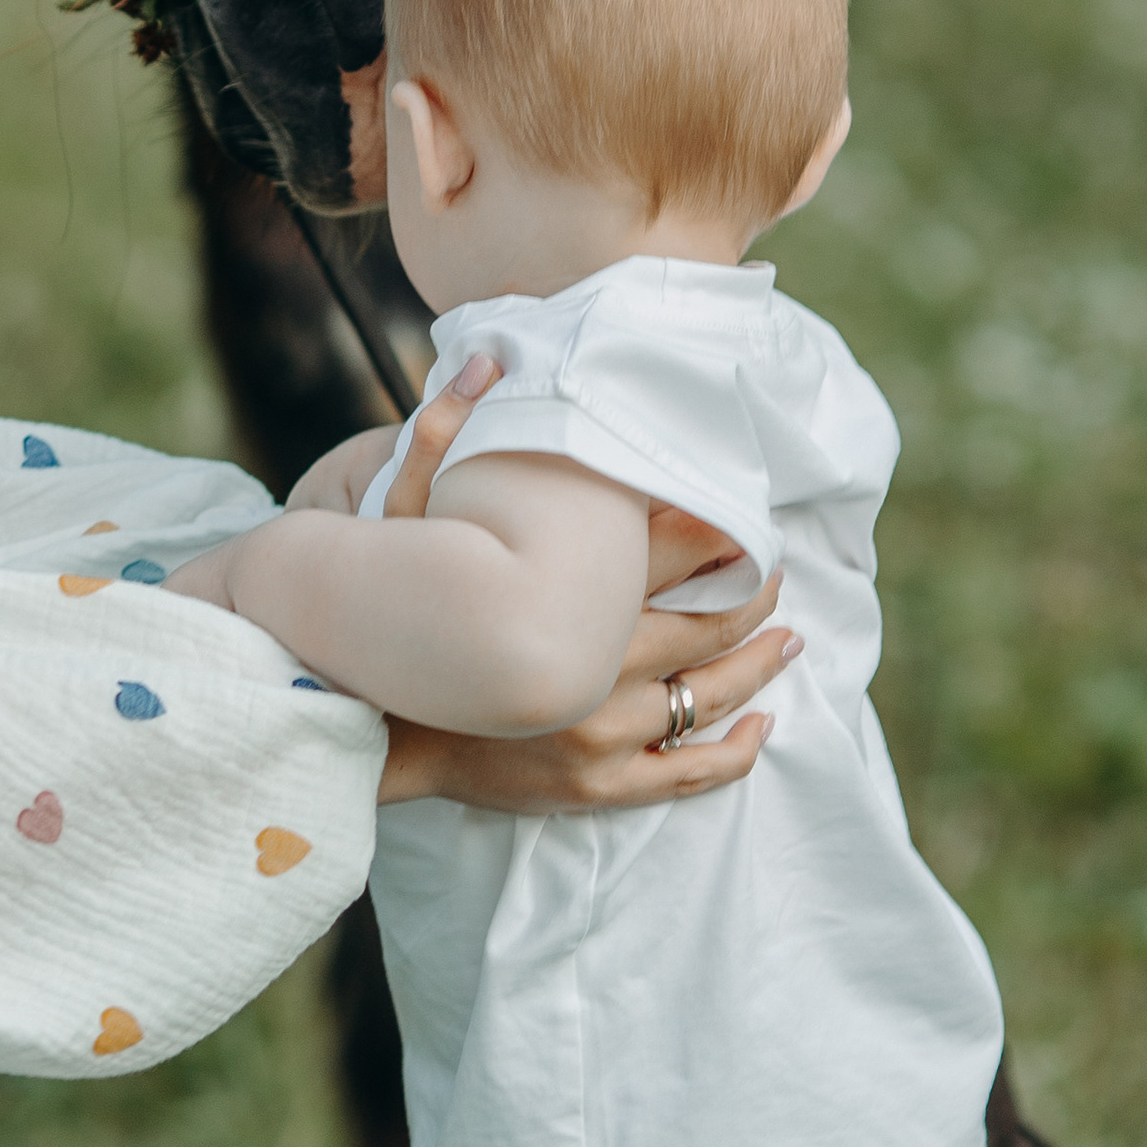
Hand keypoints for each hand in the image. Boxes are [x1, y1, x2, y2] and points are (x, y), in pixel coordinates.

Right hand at [372, 362, 796, 807]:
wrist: (356, 720)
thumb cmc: (386, 612)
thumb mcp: (400, 516)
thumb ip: (439, 437)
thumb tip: (481, 360)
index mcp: (568, 597)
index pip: (677, 553)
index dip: (725, 534)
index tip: (748, 521)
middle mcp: (599, 668)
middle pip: (710, 627)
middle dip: (753, 598)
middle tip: (775, 576)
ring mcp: (601, 735)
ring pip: (709, 699)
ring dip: (759, 667)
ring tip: (790, 641)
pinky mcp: (595, 786)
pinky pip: (689, 774)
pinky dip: (735, 752)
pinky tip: (763, 725)